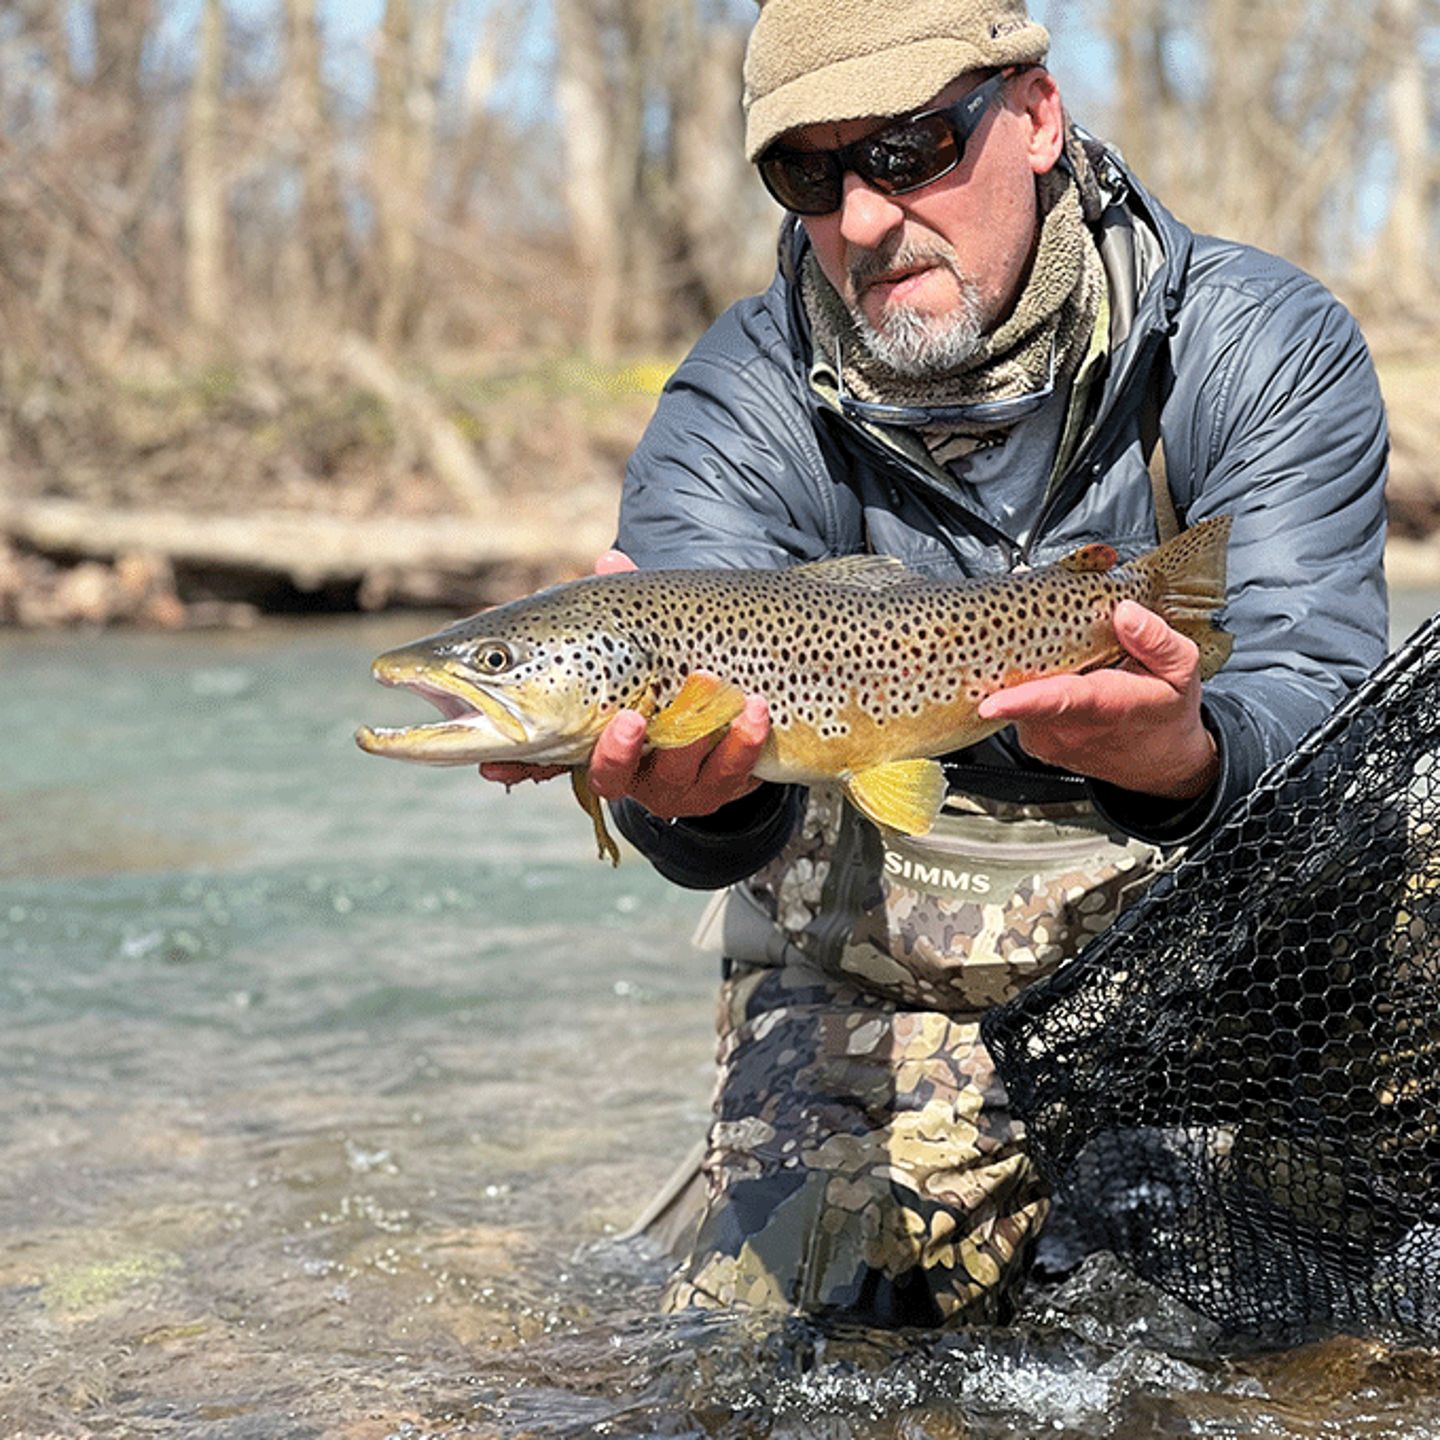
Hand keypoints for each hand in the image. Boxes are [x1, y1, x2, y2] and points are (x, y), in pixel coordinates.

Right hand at [480, 550, 771, 816]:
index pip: (542, 757)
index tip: (498, 763)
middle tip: (629, 718)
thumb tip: (610, 559)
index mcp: (586, 735)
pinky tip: (756, 712)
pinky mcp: (719, 785)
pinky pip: (731, 775)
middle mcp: (624, 768)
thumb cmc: (668, 662)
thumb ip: (625, 598)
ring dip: (693, 734)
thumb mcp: (641, 632)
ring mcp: (672, 782)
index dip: (518, 765)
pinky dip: (743, 743)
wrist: (732, 698)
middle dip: (618, 751)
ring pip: (675, 776)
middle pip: (610, 776)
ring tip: (712, 683)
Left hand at [976, 600, 1218, 799]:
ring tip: (1059, 657)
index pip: (1057, 702)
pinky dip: (1026, 687)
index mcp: (1104, 707)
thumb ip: (1157, 640)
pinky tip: (1052, 677)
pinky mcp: (1034, 742)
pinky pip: (1017, 706)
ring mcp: (1047, 738)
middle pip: (1025, 686)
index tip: (992, 702)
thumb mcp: (1181, 671)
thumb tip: (1126, 613)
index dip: (1021, 700)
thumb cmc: (1167, 713)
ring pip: (1017, 693)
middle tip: (1037, 627)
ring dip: (1026, 669)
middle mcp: (1068, 729)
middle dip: (1019, 653)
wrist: (1162, 763)